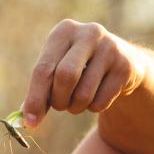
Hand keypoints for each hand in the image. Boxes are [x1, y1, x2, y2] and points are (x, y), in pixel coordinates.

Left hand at [22, 19, 146, 128]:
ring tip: (77, 100)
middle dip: (58, 101)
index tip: (31, 122)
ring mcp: (110, 48)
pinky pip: (101, 102)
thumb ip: (40, 92)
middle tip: (59, 107)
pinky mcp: (126, 66)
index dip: (35, 98)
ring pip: (83, 94)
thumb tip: (27, 119)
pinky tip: (97, 95)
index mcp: (63, 31)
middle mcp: (88, 33)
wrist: (121, 61)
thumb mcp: (56, 70)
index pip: (43, 69)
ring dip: (75, 107)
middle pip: (65, 77)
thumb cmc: (78, 67)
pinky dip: (93, 108)